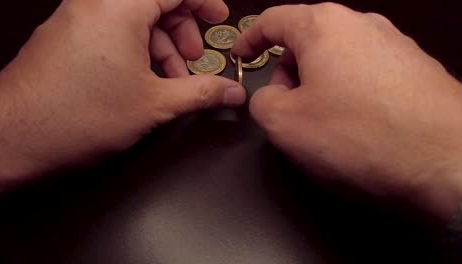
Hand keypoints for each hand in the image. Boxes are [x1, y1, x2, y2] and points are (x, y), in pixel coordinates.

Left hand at [0, 0, 245, 184]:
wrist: (15, 137)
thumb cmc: (74, 116)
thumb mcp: (155, 104)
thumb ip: (201, 92)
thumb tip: (228, 90)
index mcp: (119, 7)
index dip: (204, 3)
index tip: (216, 18)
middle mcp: (94, 4)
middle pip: (154, 2)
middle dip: (182, 31)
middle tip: (193, 59)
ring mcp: (76, 18)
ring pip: (133, 18)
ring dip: (159, 47)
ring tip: (170, 81)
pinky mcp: (66, 35)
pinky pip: (111, 30)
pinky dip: (135, 50)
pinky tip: (143, 81)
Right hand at [232, 3, 461, 220]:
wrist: (446, 161)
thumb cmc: (359, 135)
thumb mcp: (283, 122)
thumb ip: (262, 100)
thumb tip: (273, 95)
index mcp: (324, 26)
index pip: (273, 20)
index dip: (250, 39)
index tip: (242, 56)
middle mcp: (362, 25)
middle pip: (308, 41)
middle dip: (289, 72)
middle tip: (287, 109)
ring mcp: (395, 44)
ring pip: (338, 59)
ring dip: (321, 86)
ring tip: (327, 125)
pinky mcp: (416, 69)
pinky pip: (367, 74)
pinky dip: (351, 94)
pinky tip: (359, 127)